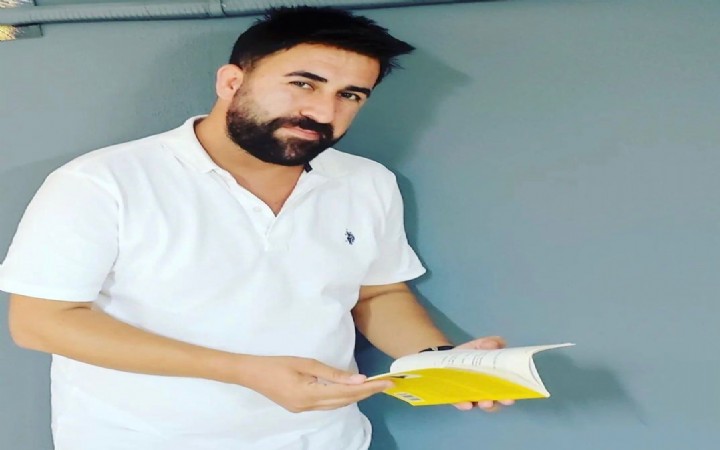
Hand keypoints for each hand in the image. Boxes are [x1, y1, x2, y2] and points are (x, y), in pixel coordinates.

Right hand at [238, 355, 392, 412]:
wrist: (251, 373)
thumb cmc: (277, 363)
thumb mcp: (306, 363)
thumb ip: (332, 373)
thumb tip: (358, 379)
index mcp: (310, 394)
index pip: (347, 392)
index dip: (368, 388)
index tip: (386, 382)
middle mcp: (309, 406)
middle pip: (345, 401)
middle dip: (367, 393)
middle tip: (387, 384)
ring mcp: (304, 410)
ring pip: (338, 405)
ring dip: (356, 396)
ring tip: (374, 387)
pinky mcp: (301, 408)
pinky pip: (328, 404)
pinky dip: (343, 397)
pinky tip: (351, 390)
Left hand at [452, 335, 515, 411]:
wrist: (447, 357)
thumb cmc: (470, 354)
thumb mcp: (481, 345)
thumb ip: (488, 343)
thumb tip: (493, 344)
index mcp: (495, 381)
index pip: (506, 390)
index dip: (512, 393)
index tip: (515, 394)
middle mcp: (485, 393)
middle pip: (495, 401)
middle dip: (500, 401)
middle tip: (505, 399)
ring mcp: (470, 396)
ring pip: (479, 404)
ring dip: (485, 404)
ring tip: (486, 402)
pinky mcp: (455, 397)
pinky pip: (460, 403)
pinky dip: (464, 404)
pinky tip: (467, 404)